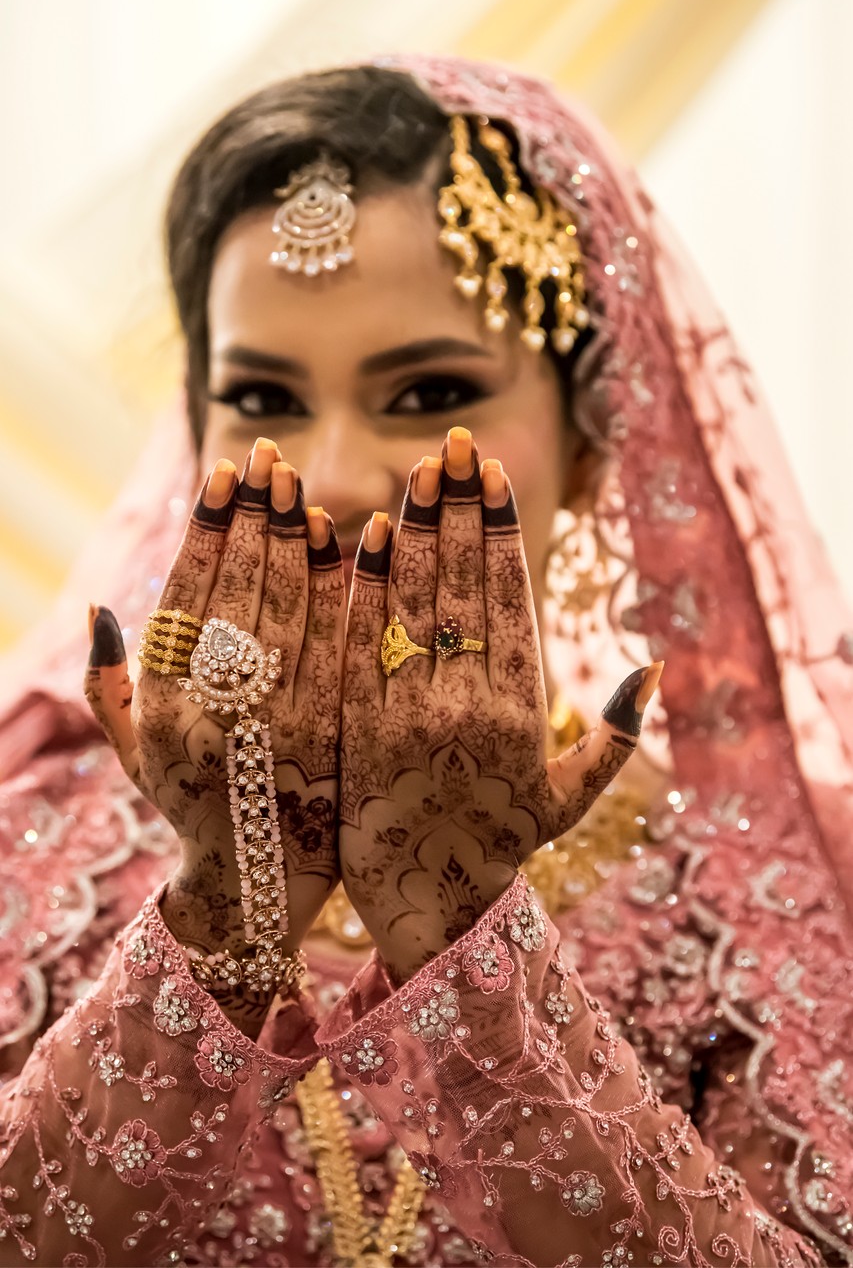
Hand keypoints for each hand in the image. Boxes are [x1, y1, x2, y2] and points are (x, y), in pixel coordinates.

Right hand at [85, 438, 345, 970]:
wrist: (258, 886)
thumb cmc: (192, 805)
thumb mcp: (133, 754)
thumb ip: (110, 686)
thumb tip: (101, 610)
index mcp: (165, 703)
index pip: (189, 595)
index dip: (209, 530)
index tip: (226, 476)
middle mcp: (216, 707)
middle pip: (241, 588)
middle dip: (256, 515)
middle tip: (271, 457)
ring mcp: (277, 721)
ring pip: (289, 606)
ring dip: (297, 536)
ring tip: (304, 481)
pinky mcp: (331, 735)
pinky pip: (338, 643)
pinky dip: (344, 589)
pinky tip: (352, 540)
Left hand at [339, 427, 661, 981]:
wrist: (424, 907)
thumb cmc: (502, 845)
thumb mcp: (569, 798)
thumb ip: (612, 735)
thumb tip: (651, 667)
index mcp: (519, 714)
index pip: (507, 601)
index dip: (500, 533)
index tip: (492, 476)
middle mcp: (465, 706)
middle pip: (461, 588)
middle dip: (460, 510)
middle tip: (454, 443)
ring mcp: (406, 714)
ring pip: (411, 605)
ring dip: (416, 530)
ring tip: (418, 469)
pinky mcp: (357, 726)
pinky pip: (360, 645)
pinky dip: (365, 588)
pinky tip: (370, 535)